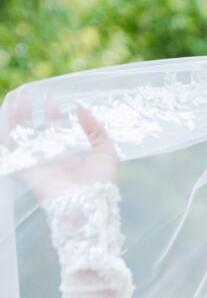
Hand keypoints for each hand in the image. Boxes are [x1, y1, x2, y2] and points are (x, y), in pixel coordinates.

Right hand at [2, 86, 119, 202]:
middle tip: (28, 90)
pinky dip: (7, 130)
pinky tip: (8, 112)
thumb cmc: (102, 184)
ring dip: (16, 116)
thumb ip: (96, 128)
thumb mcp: (107, 151)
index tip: (51, 96)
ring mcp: (37, 164)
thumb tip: (80, 105)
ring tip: (17, 97)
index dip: (51, 112)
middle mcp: (50, 159)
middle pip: (34, 130)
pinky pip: (11, 148)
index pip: (55, 130)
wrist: (90, 207)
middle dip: (29, 110)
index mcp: (68, 157)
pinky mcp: (26, 169)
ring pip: (20, 136)